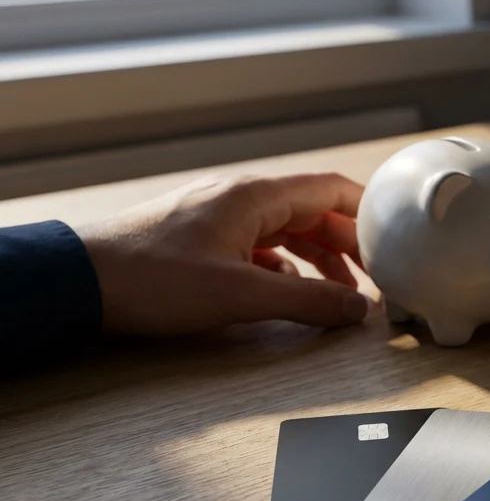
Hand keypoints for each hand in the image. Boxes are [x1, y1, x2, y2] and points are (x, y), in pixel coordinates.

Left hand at [76, 173, 372, 335]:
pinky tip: (286, 290)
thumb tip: (357, 310)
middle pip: (314, 213)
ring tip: (339, 293)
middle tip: (376, 277)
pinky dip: (284, 266)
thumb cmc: (152, 278)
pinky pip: (260, 245)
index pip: (333, 190)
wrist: (81, 281)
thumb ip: (307, 300)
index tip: (398, 239)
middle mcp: (242, 197)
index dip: (371, 213)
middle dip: (349, 246)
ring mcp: (220, 216)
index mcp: (257, 196)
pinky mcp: (202, 238)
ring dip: (318, 259)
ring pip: (288, 231)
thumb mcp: (242, 294)